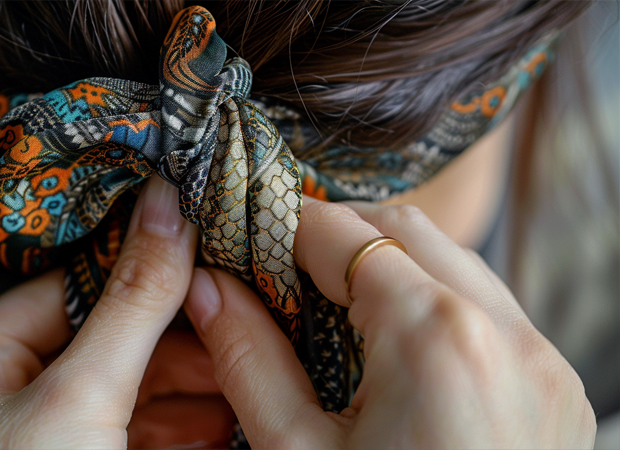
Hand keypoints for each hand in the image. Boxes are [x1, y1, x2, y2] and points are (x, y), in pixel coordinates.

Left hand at [0, 177, 201, 448]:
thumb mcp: (78, 396)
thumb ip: (130, 303)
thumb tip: (169, 204)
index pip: (53, 294)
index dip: (125, 268)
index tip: (185, 241)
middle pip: (98, 342)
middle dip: (171, 334)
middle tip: (227, 303)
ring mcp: (43, 440)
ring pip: (124, 390)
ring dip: (188, 377)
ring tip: (237, 357)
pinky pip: (136, 428)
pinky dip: (182, 419)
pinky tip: (223, 408)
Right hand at [184, 198, 596, 448]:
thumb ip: (249, 358)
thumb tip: (209, 291)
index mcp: (435, 339)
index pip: (342, 234)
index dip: (284, 226)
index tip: (248, 237)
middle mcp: (504, 333)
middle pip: (403, 229)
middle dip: (337, 234)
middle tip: (286, 268)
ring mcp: (542, 359)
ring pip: (452, 261)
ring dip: (389, 264)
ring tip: (335, 305)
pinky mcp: (557, 386)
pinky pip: (488, 307)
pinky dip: (434, 300)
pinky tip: (395, 343)